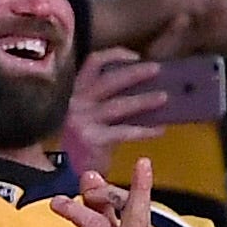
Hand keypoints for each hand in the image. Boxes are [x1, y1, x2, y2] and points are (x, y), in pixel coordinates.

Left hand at [36, 160, 156, 226]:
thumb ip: (96, 209)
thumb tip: (92, 174)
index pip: (141, 212)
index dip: (134, 187)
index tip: (141, 163)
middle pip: (136, 218)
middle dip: (132, 190)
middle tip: (118, 171)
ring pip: (97, 226)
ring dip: (74, 210)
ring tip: (58, 205)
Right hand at [61, 47, 169, 176]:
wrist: (62, 171)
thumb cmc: (78, 140)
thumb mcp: (84, 114)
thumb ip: (102, 101)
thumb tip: (141, 89)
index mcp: (74, 92)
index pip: (93, 63)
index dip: (115, 55)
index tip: (135, 56)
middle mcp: (76, 102)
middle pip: (109, 80)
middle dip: (135, 72)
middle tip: (157, 70)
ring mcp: (83, 120)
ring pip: (119, 105)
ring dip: (144, 100)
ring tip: (164, 98)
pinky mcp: (93, 139)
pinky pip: (125, 131)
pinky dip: (145, 130)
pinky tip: (159, 129)